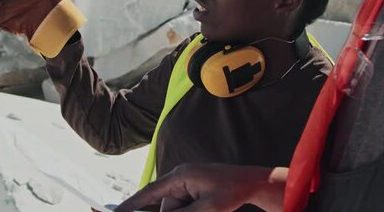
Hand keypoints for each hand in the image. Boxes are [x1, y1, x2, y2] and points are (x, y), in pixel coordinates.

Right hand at [114, 164, 287, 211]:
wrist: (252, 183)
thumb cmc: (231, 191)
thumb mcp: (207, 208)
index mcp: (180, 176)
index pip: (149, 192)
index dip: (131, 204)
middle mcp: (180, 177)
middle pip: (165, 206)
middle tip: (199, 208)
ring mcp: (187, 183)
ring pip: (175, 208)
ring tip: (208, 206)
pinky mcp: (194, 189)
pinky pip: (184, 206)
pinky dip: (191, 211)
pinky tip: (203, 208)